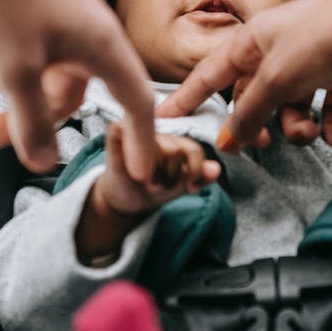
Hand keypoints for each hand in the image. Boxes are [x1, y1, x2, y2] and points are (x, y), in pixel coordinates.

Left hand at [0, 0, 155, 179]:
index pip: (136, 105)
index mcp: (102, 50)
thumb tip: (43, 159)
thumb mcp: (15, 71)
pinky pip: (22, 47)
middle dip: (19, 117)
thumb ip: (30, 122)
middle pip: (64, 97)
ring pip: (35, 72)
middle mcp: (90, 36)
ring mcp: (64, 21)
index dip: (140, 142)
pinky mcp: (38, 8)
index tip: (139, 171)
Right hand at [95, 124, 220, 215]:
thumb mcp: (181, 186)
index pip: (193, 149)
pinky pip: (121, 131)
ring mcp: (135, 133)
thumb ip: (200, 177)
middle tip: (160, 187)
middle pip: (176, 151)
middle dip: (171, 177)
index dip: (194, 171)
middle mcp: (157, 133)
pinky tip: (132, 169)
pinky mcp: (115, 136)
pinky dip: (129, 152)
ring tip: (146, 183)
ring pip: (156, 149)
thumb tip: (216, 169)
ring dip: (154, 175)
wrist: (124, 200)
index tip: (189, 188)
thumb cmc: (153, 189)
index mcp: (175, 141)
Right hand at [157, 0, 331, 150]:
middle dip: (257, 124)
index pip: (209, 75)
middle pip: (253, 98)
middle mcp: (277, 51)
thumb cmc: (328, 33)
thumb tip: (228, 140)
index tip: (166, 118)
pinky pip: (326, 106)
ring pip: (291, 106)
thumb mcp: (279, 77)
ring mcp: (311, 61)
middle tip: (263, 146)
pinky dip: (329, 123)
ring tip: (311, 132)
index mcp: (252, 43)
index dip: (187, 98)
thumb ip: (251, 112)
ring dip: (298, 126)